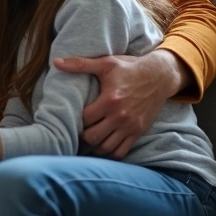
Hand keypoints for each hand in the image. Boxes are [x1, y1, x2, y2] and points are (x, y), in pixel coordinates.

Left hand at [53, 49, 186, 158]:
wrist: (159, 76)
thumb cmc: (130, 68)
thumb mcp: (106, 63)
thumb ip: (80, 64)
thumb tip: (56, 62)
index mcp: (110, 100)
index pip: (85, 119)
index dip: (75, 119)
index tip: (72, 116)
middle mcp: (121, 116)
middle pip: (93, 137)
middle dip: (82, 135)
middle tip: (79, 129)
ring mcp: (130, 126)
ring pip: (106, 147)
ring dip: (94, 145)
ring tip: (88, 138)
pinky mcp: (138, 132)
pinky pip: (121, 151)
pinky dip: (110, 153)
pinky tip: (102, 145)